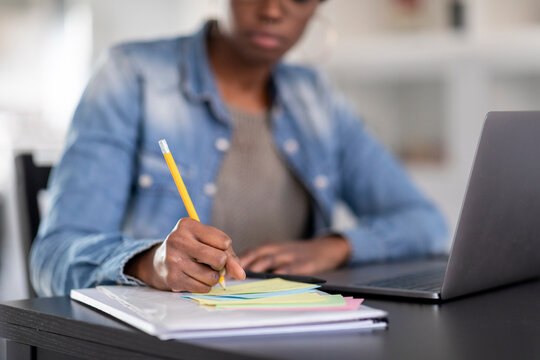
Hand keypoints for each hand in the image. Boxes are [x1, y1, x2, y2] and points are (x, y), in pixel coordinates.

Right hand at [125, 218, 244, 292]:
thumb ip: (229, 254)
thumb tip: (240, 274)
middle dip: (221, 265)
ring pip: (212, 277)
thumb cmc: (191, 248)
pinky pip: (203, 288)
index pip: (225, 241)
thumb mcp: (207, 241)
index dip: (225, 249)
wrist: (160, 261)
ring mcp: (174, 260)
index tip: (215, 248)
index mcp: (188, 225)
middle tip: (212, 263)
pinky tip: (195, 278)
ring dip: (213, 278)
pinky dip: (204, 286)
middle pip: (219, 259)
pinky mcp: (173, 278)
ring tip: (202, 270)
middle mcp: (178, 240)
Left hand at [239, 236, 350, 274]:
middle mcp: (279, 249)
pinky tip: (268, 283)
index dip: (237, 260)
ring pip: (269, 262)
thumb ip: (264, 260)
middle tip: (229, 277)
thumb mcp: (281, 252)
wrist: (326, 249)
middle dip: (241, 266)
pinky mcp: (303, 264)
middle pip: (257, 256)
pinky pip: (288, 270)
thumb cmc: (299, 254)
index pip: (251, 252)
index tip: (224, 269)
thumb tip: (241, 274)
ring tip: (244, 281)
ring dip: (255, 271)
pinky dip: (277, 276)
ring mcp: (291, 256)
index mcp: (272, 246)